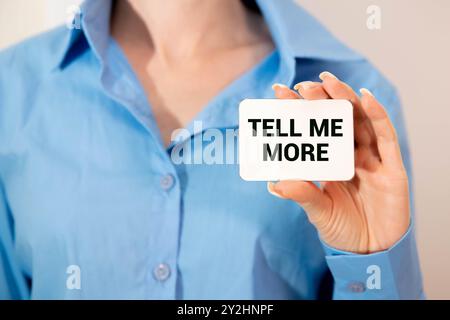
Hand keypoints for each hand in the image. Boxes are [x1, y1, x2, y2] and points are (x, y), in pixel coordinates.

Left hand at [269, 72, 409, 253]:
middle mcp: (351, 155)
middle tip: (304, 85)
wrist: (371, 252)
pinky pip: (386, 137)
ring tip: (329, 82)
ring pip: (360, 121)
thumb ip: (302, 194)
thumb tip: (275, 182)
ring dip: (346, 99)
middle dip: (321, 100)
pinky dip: (377, 115)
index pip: (314, 130)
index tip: (280, 92)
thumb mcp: (318, 211)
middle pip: (337, 119)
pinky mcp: (392, 167)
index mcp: (331, 162)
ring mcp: (372, 158)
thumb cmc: (343, 230)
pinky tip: (365, 97)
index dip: (299, 110)